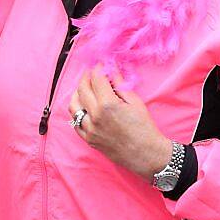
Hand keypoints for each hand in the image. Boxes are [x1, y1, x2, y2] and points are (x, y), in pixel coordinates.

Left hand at [68, 67, 171, 181]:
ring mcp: (89, 129)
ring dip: (77, 93)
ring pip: (73, 105)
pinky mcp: (88, 139)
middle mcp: (95, 116)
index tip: (100, 64)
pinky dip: (77, 111)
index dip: (98, 68)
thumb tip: (111, 70)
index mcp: (107, 105)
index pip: (96, 79)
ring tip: (85, 88)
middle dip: (86, 77)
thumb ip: (120, 84)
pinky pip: (75, 121)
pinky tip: (83, 106)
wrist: (146, 154)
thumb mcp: (135, 102)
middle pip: (82, 89)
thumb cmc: (144, 128)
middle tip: (91, 73)